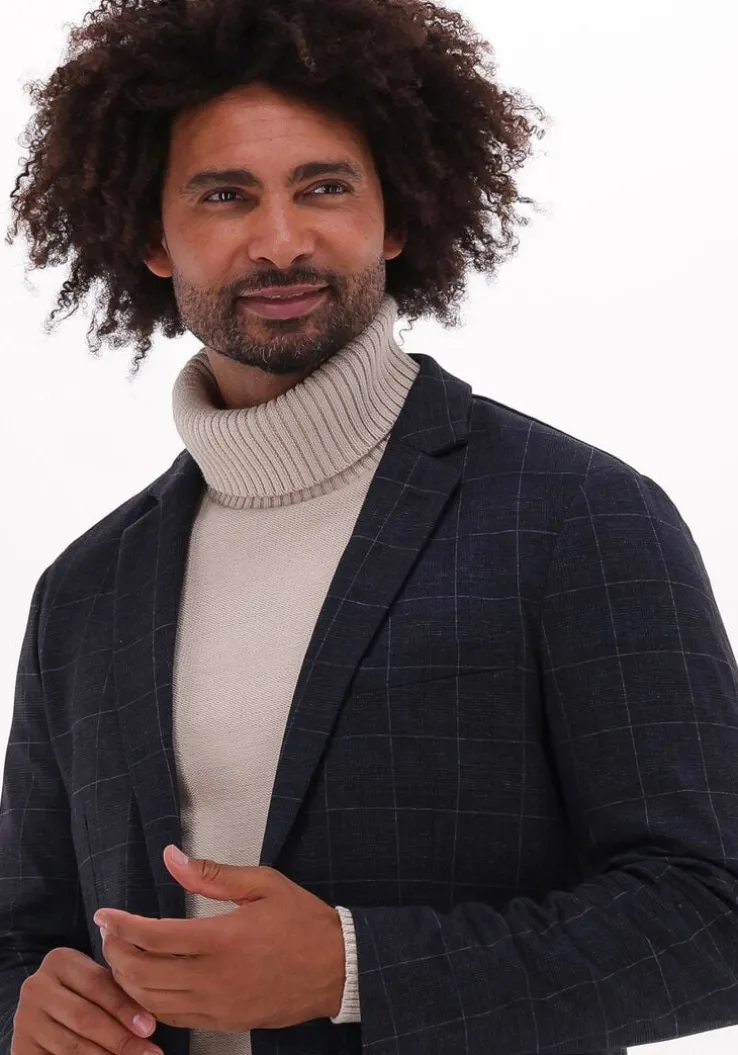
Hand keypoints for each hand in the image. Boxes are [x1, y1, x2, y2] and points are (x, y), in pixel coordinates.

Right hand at [11, 945, 162, 1054]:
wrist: (46, 1010)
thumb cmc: (83, 992)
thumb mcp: (97, 983)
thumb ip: (119, 990)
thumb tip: (150, 1020)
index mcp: (60, 961)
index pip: (97, 985)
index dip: (125, 1008)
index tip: (150, 1027)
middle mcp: (37, 986)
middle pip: (85, 1017)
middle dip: (120, 1038)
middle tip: (148, 1052)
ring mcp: (25, 1018)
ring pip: (71, 1044)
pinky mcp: (21, 1046)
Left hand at [94, 845, 345, 1031]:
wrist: (337, 968)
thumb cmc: (303, 922)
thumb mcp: (263, 884)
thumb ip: (212, 874)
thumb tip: (173, 857)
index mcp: (222, 939)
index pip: (154, 936)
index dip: (122, 926)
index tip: (105, 915)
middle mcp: (214, 978)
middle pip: (143, 974)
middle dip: (117, 954)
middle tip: (110, 934)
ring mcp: (218, 1006)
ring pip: (153, 1002)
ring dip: (128, 981)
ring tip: (122, 958)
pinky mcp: (224, 1022)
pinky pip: (174, 1018)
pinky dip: (151, 1003)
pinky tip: (148, 985)